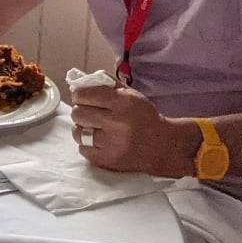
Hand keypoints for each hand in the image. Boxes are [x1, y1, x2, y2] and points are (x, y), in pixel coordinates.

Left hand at [69, 82, 196, 174]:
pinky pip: (83, 149)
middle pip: (78, 113)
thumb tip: (79, 82)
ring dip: (82, 129)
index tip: (82, 97)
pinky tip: (99, 141)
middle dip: (81, 111)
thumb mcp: (131, 95)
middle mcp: (117, 123)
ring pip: (77, 132)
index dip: (79, 95)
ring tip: (94, 128)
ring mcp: (112, 144)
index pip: (84, 94)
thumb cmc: (144, 117)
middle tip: (90, 114)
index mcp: (123, 102)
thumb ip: (106, 85)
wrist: (163, 146)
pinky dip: (87, 145)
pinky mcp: (108, 160)